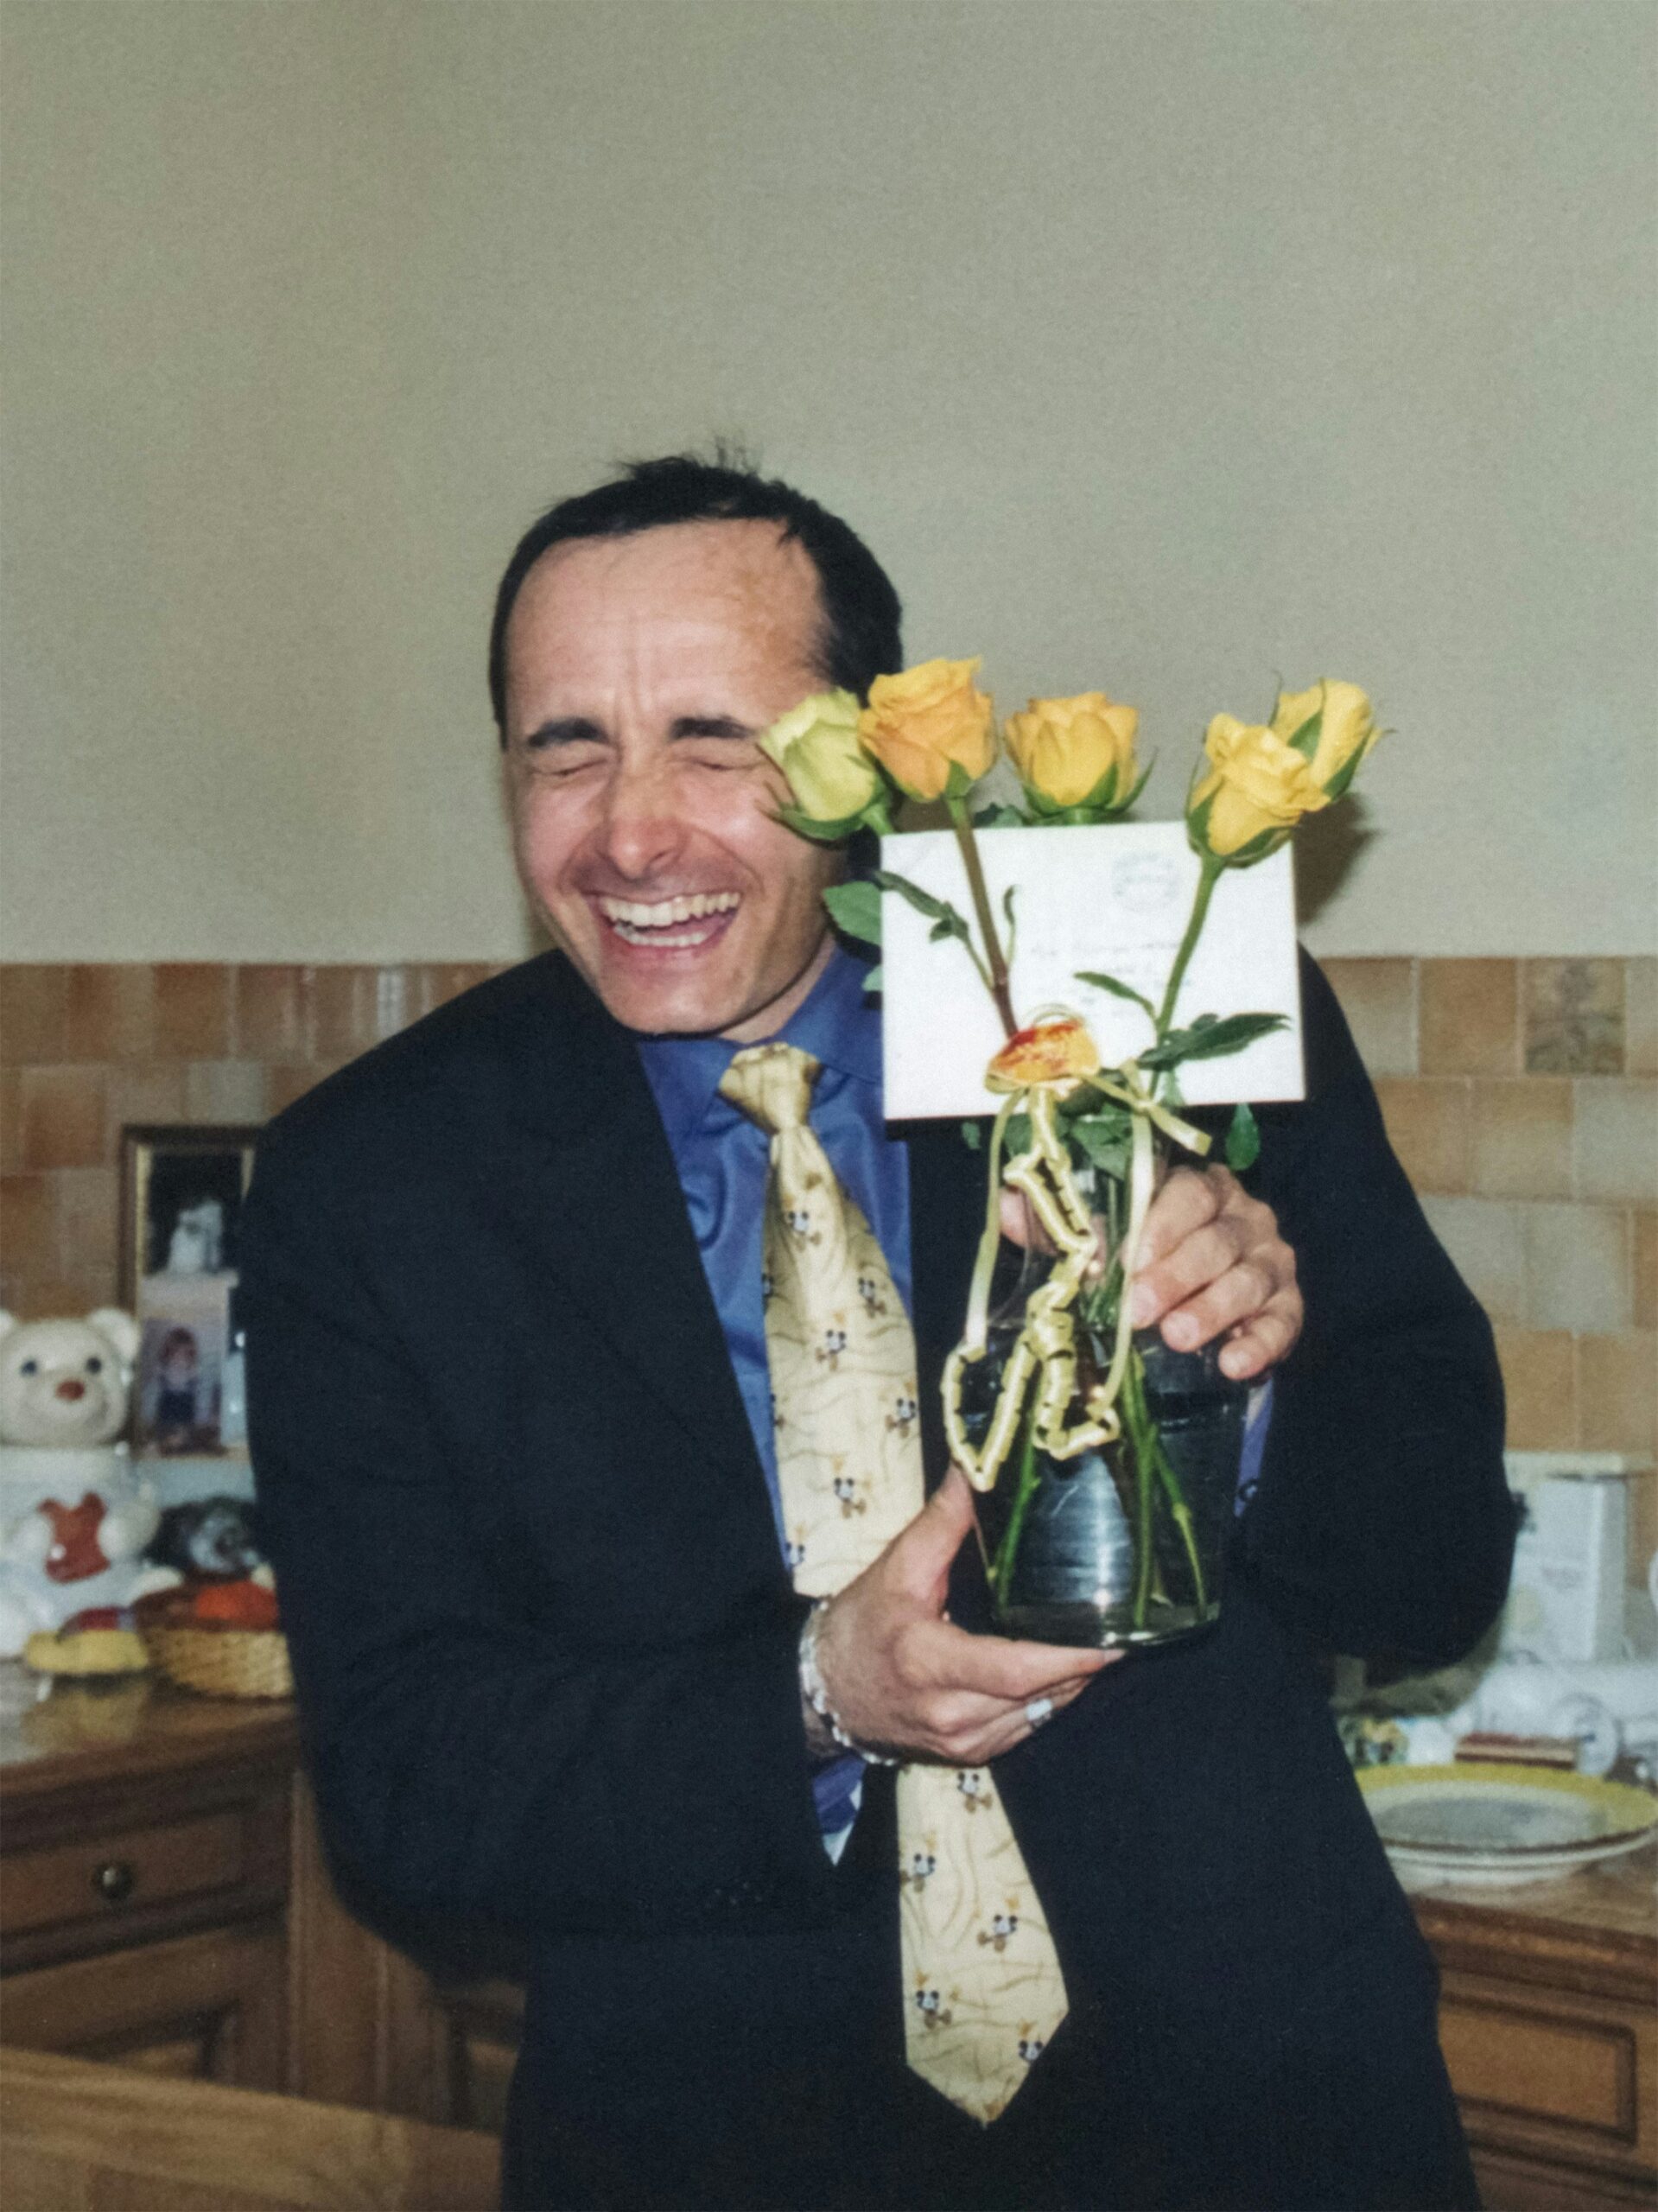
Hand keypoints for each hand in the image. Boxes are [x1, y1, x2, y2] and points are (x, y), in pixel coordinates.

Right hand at [809, 1469, 1116, 1763]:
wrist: (823, 1692)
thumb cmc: (860, 1626)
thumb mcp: (896, 1569)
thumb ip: (943, 1521)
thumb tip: (974, 1466)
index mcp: (930, 1663)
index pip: (1016, 1671)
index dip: (1070, 1659)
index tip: (1111, 1639)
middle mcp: (951, 1713)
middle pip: (1041, 1695)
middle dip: (1084, 1664)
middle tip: (1119, 1626)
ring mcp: (963, 1742)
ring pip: (1041, 1715)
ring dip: (1072, 1683)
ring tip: (1098, 1642)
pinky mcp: (970, 1754)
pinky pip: (1026, 1728)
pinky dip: (1048, 1699)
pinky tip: (1060, 1669)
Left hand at [1127, 1164, 1299, 1381]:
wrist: (1191, 1301)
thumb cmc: (1148, 1260)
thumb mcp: (1123, 1241)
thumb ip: (1106, 1243)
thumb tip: (1093, 1264)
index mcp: (1204, 1190)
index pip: (1191, 1195)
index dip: (1161, 1227)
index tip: (1131, 1262)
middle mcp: (1247, 1218)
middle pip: (1217, 1242)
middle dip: (1175, 1277)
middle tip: (1139, 1310)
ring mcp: (1272, 1259)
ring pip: (1248, 1281)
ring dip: (1211, 1310)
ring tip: (1176, 1336)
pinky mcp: (1289, 1304)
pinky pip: (1282, 1324)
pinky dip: (1260, 1345)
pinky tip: (1233, 1365)